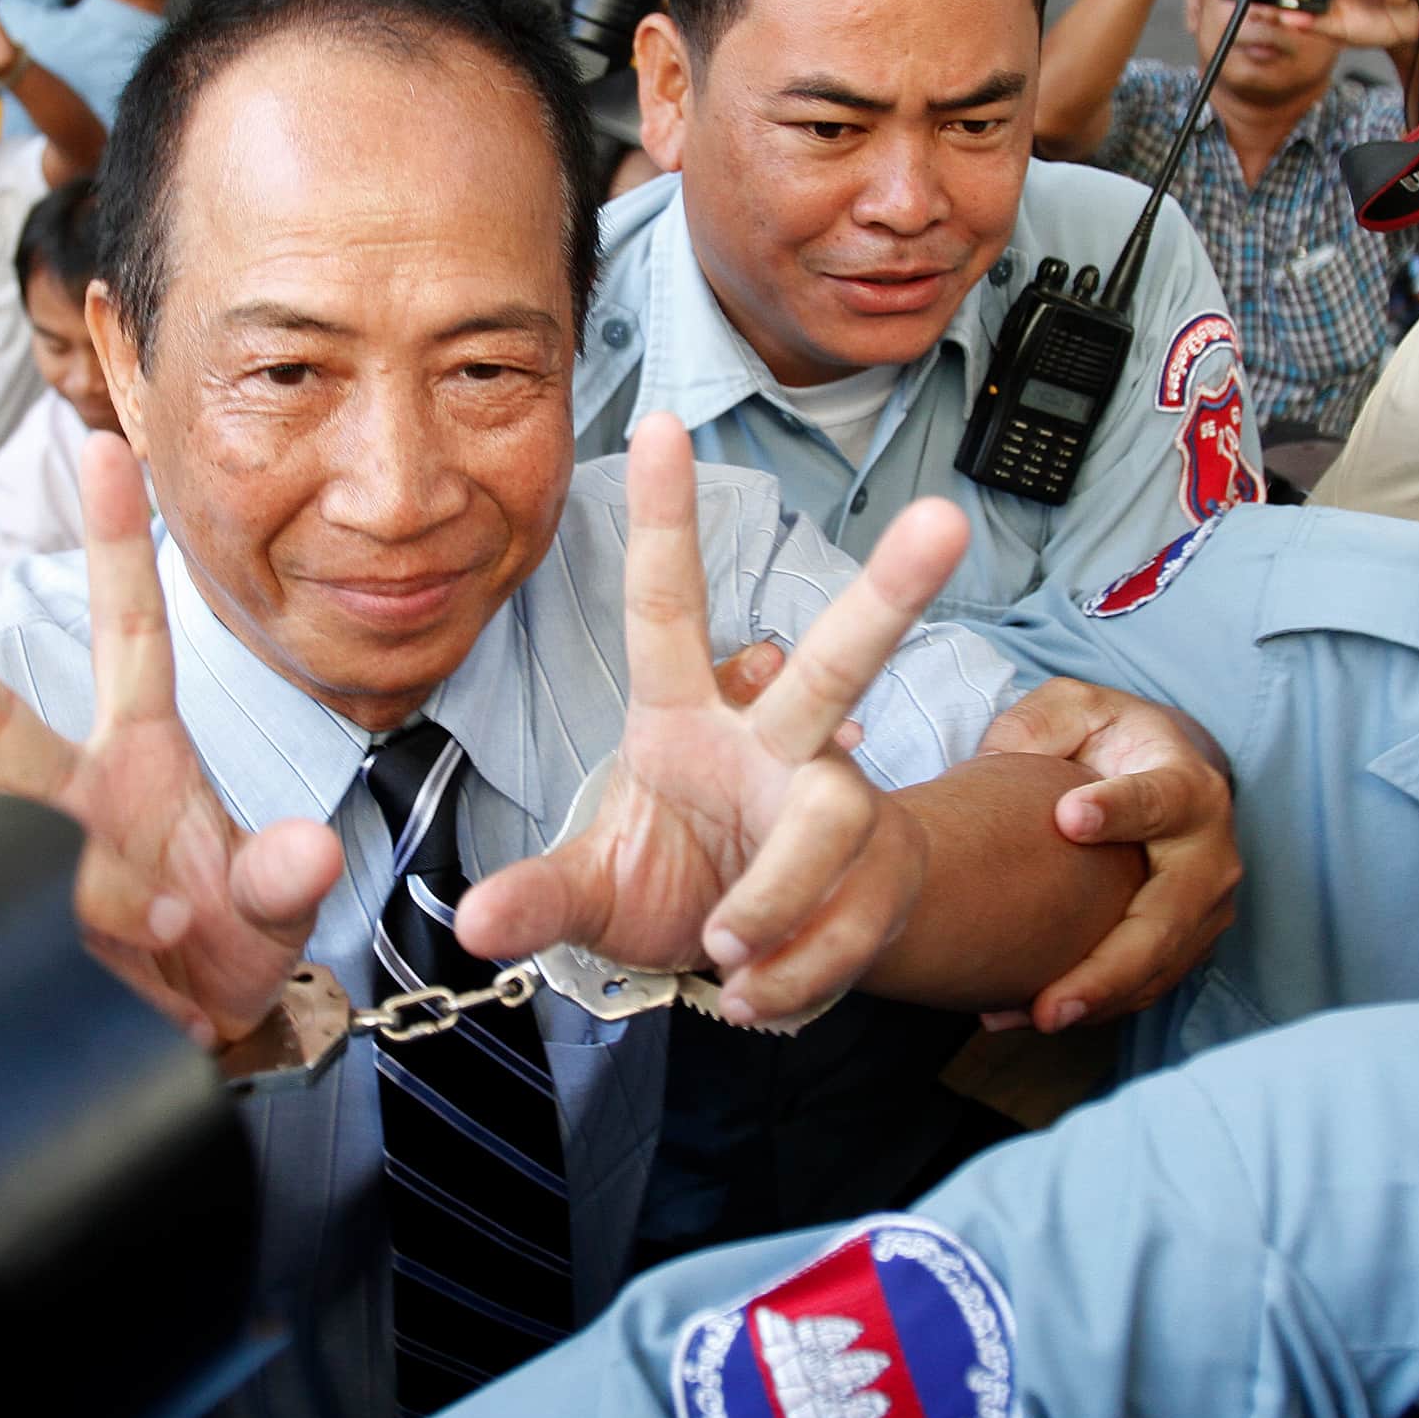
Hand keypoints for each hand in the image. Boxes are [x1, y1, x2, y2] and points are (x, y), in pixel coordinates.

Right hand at [0, 435, 343, 1046]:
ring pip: (6, 847)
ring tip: (165, 921)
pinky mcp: (26, 949)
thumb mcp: (275, 905)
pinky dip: (108, 966)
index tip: (101, 446)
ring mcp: (45, 873)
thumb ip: (284, 877)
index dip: (119, 542)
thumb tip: (305, 850)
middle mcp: (78, 799)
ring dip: (83, 885)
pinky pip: (40, 947)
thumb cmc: (227, 940)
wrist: (201, 1039)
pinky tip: (153, 988)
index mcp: (141, 754)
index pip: (132, 630)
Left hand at [456, 415, 968, 1025]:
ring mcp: (836, 797)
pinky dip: (793, 972)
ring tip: (727, 953)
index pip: (666, 608)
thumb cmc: (674, 885)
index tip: (658, 423)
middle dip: (891, 591)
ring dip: (771, 901)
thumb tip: (474, 922)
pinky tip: (757, 994)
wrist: (758, 958)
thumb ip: (540, 902)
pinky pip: (848, 915)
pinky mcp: (881, 869)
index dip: (664, 520)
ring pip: (828, 820)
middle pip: (836, 659)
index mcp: (683, 717)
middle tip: (944, 521)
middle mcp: (772, 738)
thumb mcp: (594, 895)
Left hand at [972, 678, 1236, 1031]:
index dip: (1118, 810)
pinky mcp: (1184, 944)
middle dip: (1108, 966)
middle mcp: (1210, 854)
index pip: (1158, 800)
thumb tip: (1002, 759)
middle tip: (1050, 1000)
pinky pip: (1142, 985)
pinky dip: (1091, 1006)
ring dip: (1093, 1000)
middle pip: (1165, 920)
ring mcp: (1204, 909)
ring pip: (1155, 967)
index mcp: (1187, 785)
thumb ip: (1041, 724)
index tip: (1069, 819)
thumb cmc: (1110, 737)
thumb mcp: (1077, 707)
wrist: (1164, 770)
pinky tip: (1023, 1013)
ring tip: (1029, 1016)